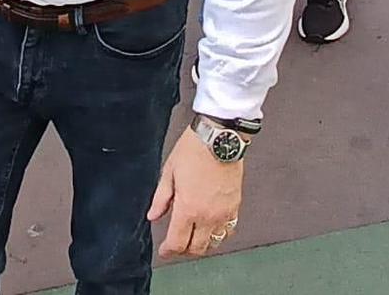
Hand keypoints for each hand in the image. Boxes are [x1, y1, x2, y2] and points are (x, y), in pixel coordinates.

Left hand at [148, 129, 245, 259]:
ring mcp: (224, 213)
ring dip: (202, 245)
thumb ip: (161, 199)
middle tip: (176, 245)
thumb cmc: (194, 150)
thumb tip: (153, 215)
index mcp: (188, 208)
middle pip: (196, 248)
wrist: (220, 138)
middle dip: (184, 251)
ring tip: (193, 238)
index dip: (168, 251)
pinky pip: (228, 231)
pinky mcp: (235, 206)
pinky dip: (219, 235)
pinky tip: (211, 228)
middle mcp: (207, 215)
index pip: (177, 243)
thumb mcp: (169, 172)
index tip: (164, 250)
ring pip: (214, 243)